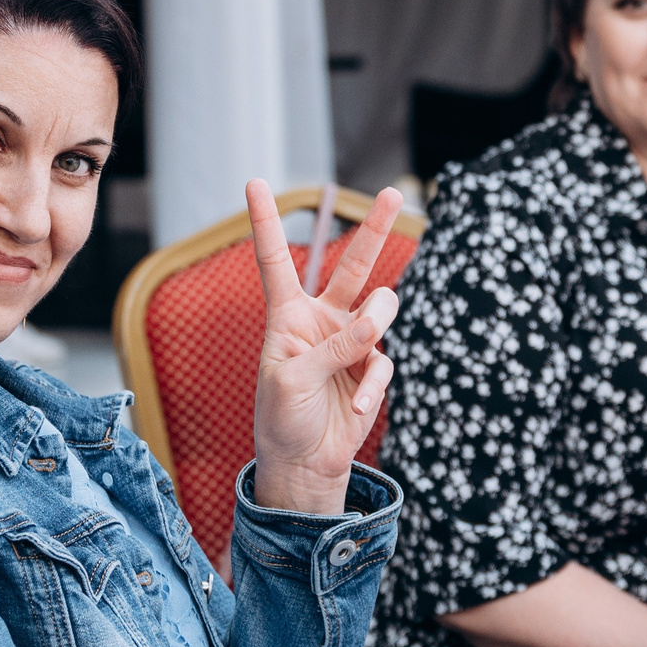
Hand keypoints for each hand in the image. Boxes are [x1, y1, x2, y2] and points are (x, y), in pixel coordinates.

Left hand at [247, 181, 405, 515]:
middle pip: (352, 265)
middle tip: (392, 192)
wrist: (305, 463)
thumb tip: (376, 323)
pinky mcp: (372, 368)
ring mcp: (351, 343)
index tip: (254, 182)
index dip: (265, 222)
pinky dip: (372, 386)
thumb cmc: (282, 418)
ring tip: (368, 343)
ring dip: (376, 325)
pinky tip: (359, 406)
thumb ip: (332, 347)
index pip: (276, 259)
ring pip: (380, 311)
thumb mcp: (292, 379)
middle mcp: (321, 320)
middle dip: (374, 228)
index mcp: (287, 315)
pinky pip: (384, 362)